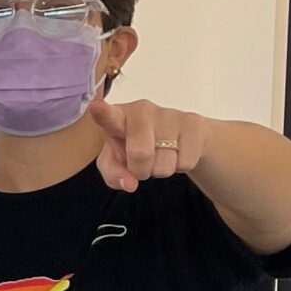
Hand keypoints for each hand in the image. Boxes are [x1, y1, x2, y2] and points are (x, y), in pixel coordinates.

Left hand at [88, 97, 206, 191]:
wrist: (180, 136)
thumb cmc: (138, 147)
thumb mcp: (117, 162)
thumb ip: (113, 174)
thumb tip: (129, 184)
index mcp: (118, 117)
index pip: (109, 116)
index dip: (103, 113)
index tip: (96, 107)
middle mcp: (143, 111)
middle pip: (141, 153)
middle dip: (140, 170)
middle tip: (141, 165)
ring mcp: (169, 114)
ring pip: (165, 163)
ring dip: (160, 170)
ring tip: (160, 156)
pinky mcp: (193, 123)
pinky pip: (186, 162)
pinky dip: (180, 166)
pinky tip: (177, 152)